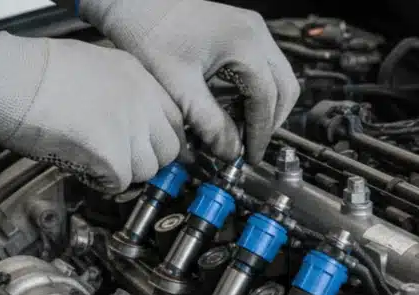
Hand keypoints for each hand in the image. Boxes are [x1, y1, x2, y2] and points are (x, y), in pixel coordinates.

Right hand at [0, 7, 183, 191]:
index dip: (161, 139)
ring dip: (124, 173)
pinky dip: (102, 183)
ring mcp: (130, 126)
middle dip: (147, 160)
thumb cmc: (31, 72)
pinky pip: (121, 183)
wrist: (3, 78)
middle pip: (169, 148)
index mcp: (138, 75)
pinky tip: (83, 169)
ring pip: (147, 170)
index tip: (149, 150)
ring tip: (95, 162)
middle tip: (121, 162)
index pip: (175, 118)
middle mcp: (141, 99)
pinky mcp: (112, 153)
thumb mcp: (92, 66)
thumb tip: (130, 122)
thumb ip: (121, 93)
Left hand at [79, 0, 299, 163]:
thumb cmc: (149, 34)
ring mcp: (252, 28)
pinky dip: (256, 92)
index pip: (267, 98)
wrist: (134, 3)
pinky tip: (234, 109)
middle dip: (270, 122)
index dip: (260, 132)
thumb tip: (231, 152)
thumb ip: (208, 123)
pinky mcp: (243, 30)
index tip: (250, 156)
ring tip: (241, 131)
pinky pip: (264, 67)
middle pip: (284, 87)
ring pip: (278, 77)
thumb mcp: (178, 87)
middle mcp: (256, 32)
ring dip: (265, 107)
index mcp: (244, 43)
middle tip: (250, 147)